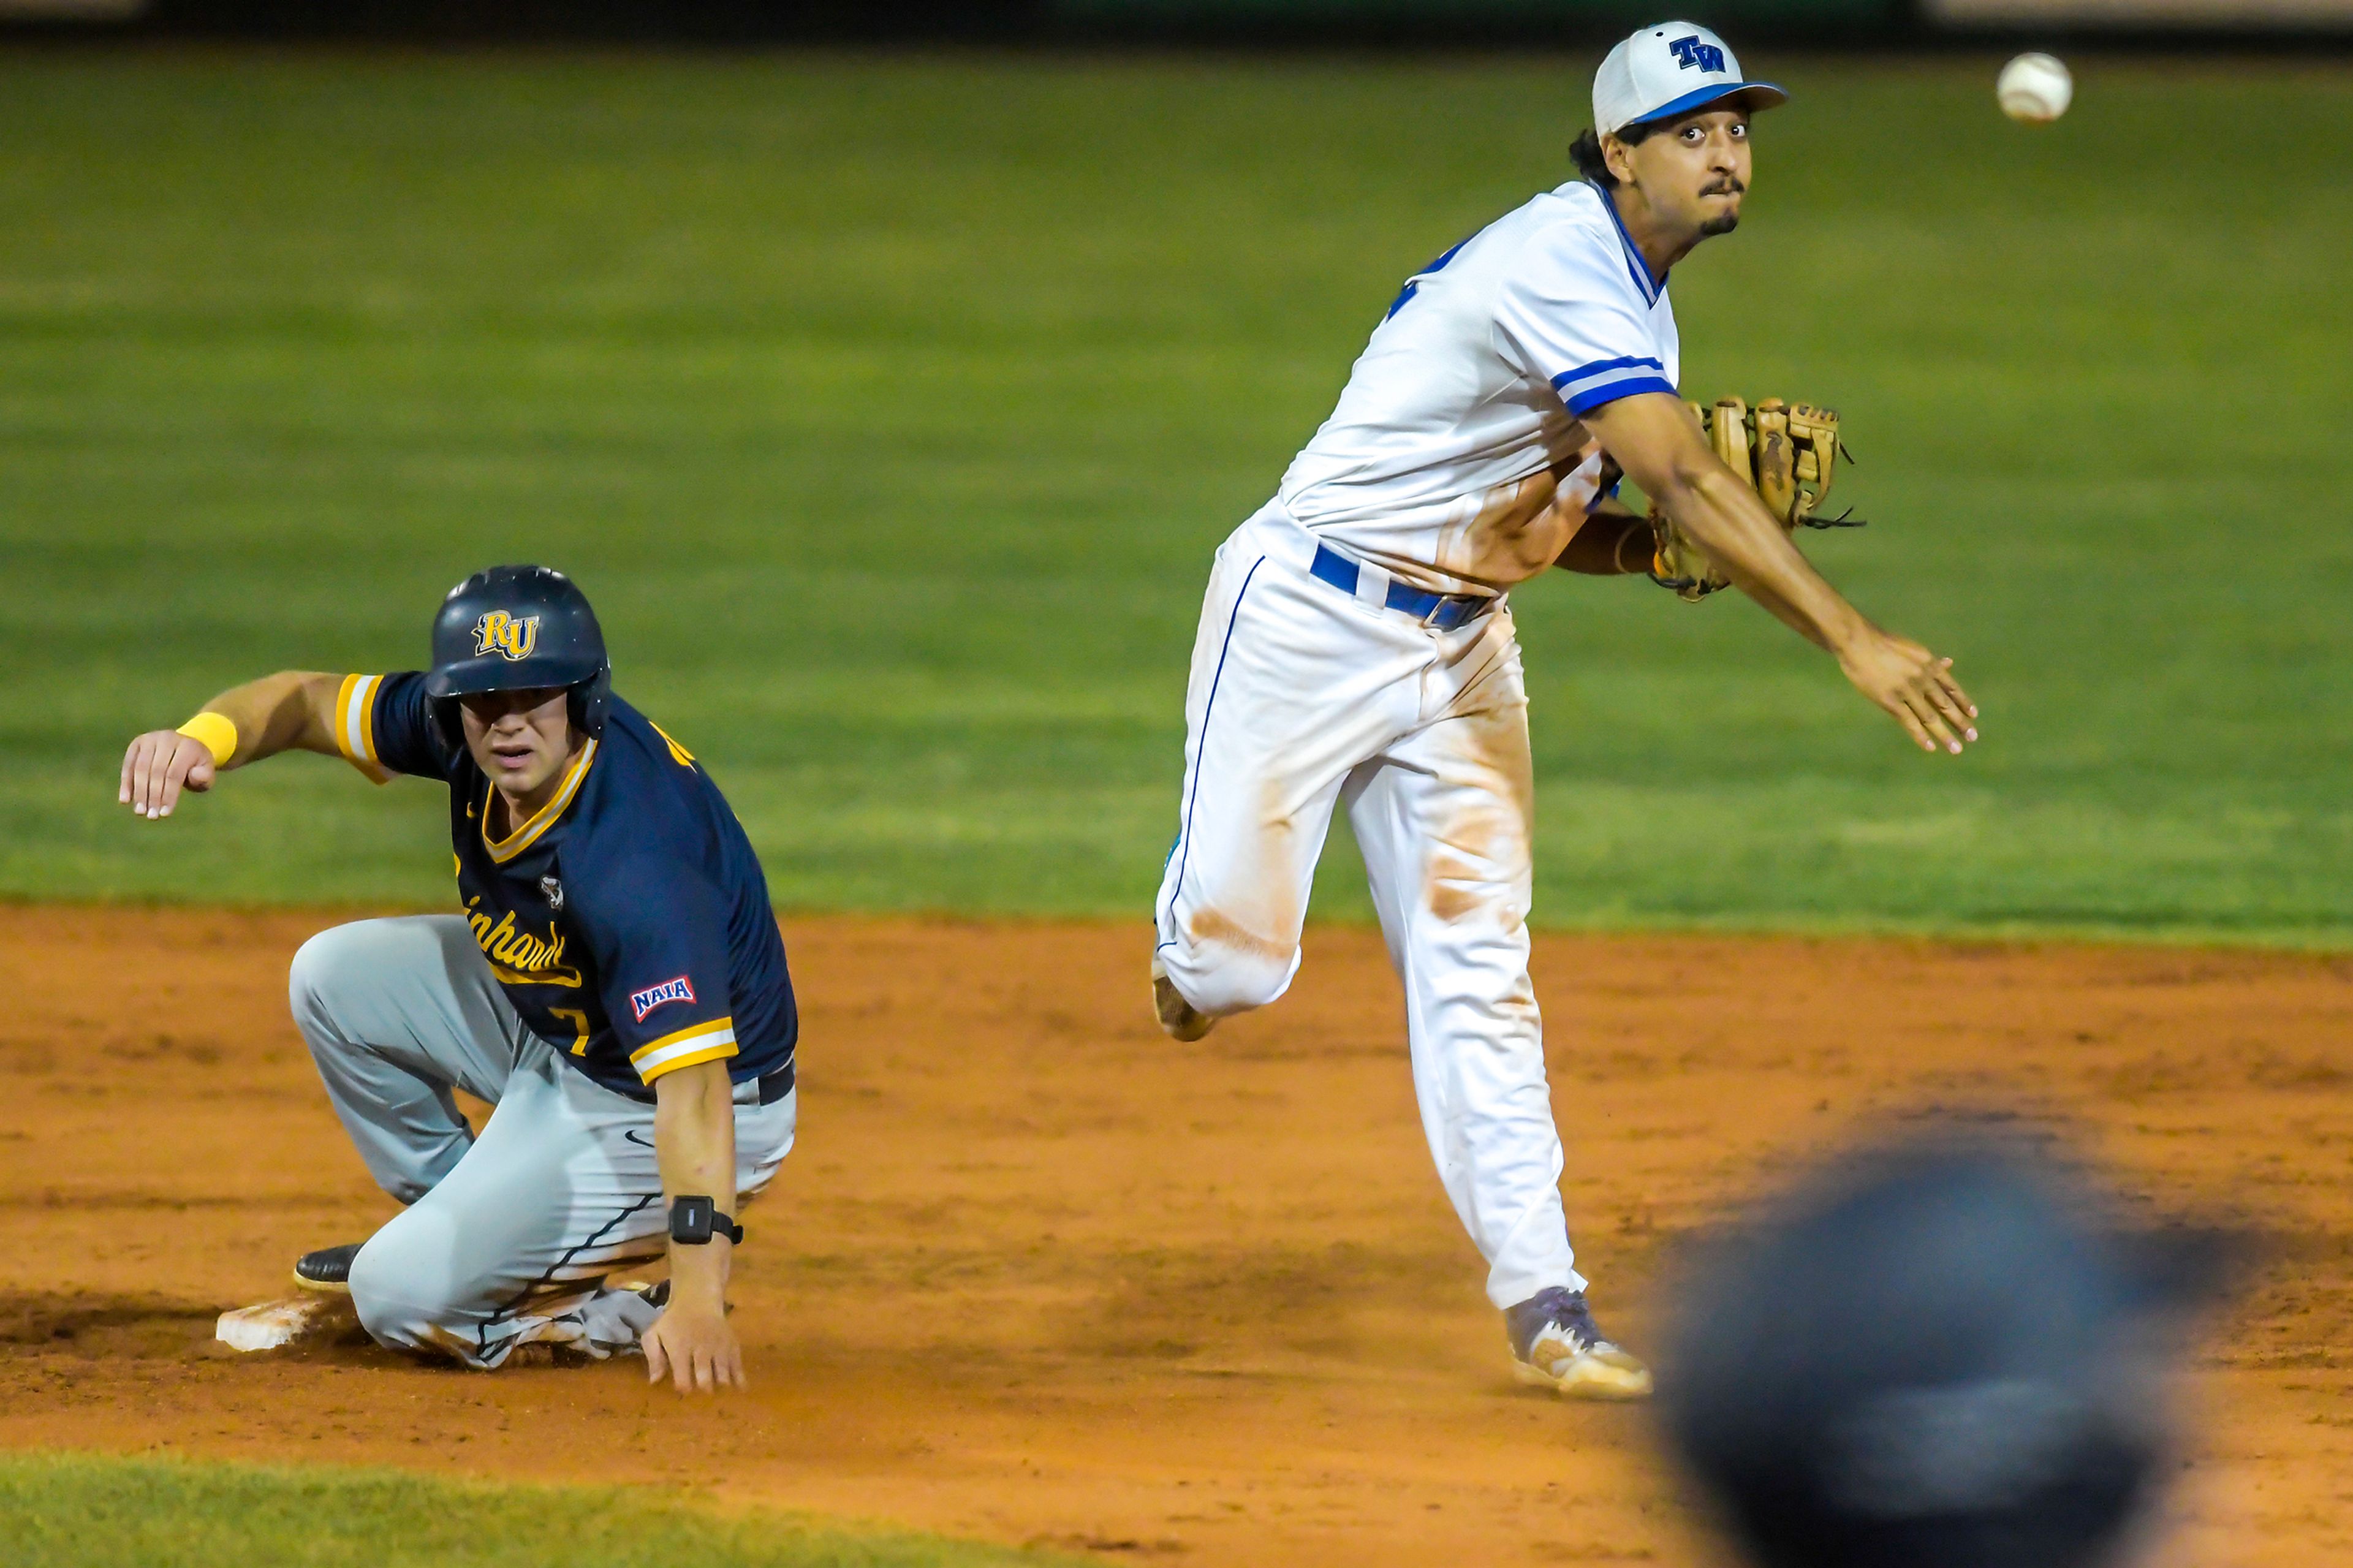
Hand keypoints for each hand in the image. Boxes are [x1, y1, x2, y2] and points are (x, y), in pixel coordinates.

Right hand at [119, 730, 217, 817]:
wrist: (185, 747)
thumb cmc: (196, 766)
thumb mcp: (206, 772)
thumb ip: (204, 776)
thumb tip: (194, 777)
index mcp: (188, 746)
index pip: (175, 773)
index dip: (168, 795)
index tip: (165, 814)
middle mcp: (167, 738)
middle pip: (156, 771)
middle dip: (153, 796)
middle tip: (151, 816)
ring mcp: (150, 738)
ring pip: (140, 768)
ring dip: (138, 792)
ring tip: (140, 811)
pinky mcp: (137, 743)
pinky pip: (129, 764)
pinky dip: (126, 783)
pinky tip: (125, 800)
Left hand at [643, 1297, 744, 1393]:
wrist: (698, 1300)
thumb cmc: (673, 1322)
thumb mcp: (654, 1334)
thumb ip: (653, 1357)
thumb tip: (655, 1381)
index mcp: (680, 1348)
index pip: (683, 1376)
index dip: (683, 1387)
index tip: (683, 1389)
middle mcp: (701, 1349)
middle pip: (705, 1377)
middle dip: (704, 1388)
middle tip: (702, 1392)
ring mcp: (719, 1346)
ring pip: (723, 1373)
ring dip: (720, 1385)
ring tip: (718, 1391)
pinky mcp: (732, 1344)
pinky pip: (738, 1364)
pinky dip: (740, 1378)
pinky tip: (740, 1388)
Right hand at [1834, 628, 1977, 753]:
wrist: (1859, 643)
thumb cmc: (1883, 644)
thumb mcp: (1913, 650)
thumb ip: (1931, 661)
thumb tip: (1949, 663)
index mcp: (1929, 665)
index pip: (1951, 687)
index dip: (1963, 702)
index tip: (1974, 714)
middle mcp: (1923, 678)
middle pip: (1945, 705)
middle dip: (1960, 722)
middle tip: (1972, 737)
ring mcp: (1907, 691)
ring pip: (1930, 717)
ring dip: (1945, 735)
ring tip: (1957, 749)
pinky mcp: (1890, 701)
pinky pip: (1909, 722)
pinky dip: (1921, 736)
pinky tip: (1931, 747)